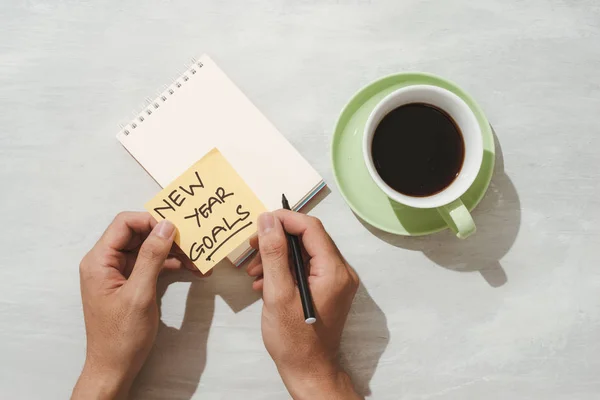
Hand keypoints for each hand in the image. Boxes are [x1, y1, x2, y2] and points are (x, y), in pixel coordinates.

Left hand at [72, 212, 205, 399]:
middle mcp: (105, 262)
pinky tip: (188, 268)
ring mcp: (117, 272)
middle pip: (137, 234)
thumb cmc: (122, 336)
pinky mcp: (129, 283)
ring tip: (195, 258)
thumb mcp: (139, 294)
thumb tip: (166, 226)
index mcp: (99, 261)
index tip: (176, 229)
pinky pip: (149, 264)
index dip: (150, 221)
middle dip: (165, 236)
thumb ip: (151, 257)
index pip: (124, 223)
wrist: (114, 368)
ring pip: (146, 249)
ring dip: (170, 251)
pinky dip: (168, 264)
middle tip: (191, 242)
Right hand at [247, 210, 360, 399]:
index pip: (311, 227)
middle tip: (251, 249)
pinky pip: (306, 268)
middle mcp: (341, 271)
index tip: (259, 223)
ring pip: (304, 253)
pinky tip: (264, 283)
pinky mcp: (328, 289)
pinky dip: (284, 270)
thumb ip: (273, 253)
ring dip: (277, 257)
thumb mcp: (278, 293)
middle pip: (307, 238)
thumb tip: (268, 219)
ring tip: (253, 272)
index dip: (285, 219)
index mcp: (334, 270)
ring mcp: (336, 281)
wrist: (308, 371)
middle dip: (276, 240)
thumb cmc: (293, 338)